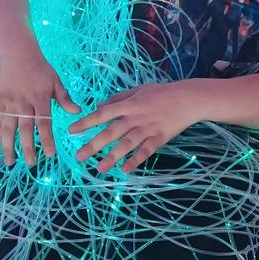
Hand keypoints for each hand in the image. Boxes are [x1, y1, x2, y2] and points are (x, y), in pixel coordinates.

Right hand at [0, 45, 81, 165]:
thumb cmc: (40, 68)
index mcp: (40, 99)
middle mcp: (24, 103)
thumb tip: (77, 112)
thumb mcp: (56, 81)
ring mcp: (10, 103)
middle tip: (32, 164)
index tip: (51, 154)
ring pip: (8, 128)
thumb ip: (65, 98)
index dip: (47, 140)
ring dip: (9, 146)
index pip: (44, 124)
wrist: (18, 53)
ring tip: (10, 161)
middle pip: (25, 130)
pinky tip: (2, 144)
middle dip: (28, 148)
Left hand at [68, 82, 198, 173]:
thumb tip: (100, 106)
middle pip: (111, 133)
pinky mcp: (159, 138)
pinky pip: (145, 151)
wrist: (187, 99)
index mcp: (128, 104)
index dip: (86, 122)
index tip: (71, 130)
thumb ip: (118, 98)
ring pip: (126, 145)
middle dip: (93, 145)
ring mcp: (147, 129)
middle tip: (78, 156)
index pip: (102, 114)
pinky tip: (124, 169)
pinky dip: (135, 160)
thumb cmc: (161, 93)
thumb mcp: (138, 90)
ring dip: (111, 157)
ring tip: (98, 168)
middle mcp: (135, 118)